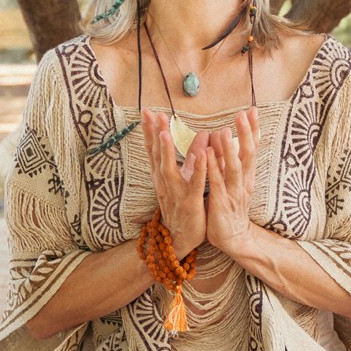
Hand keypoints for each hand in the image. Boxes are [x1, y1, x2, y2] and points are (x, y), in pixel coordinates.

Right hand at [144, 110, 208, 255]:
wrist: (181, 238)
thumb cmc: (184, 206)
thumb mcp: (188, 177)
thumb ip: (195, 155)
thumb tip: (204, 134)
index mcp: (163, 175)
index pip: (154, 149)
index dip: (150, 131)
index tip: (147, 112)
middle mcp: (165, 182)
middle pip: (157, 155)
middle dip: (154, 135)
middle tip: (150, 114)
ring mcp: (175, 193)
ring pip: (168, 169)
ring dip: (167, 151)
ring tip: (165, 133)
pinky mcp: (190, 203)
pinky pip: (193, 184)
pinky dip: (198, 170)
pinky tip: (203, 156)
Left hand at [204, 108, 258, 258]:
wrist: (234, 238)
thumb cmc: (230, 207)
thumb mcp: (233, 181)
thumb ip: (229, 161)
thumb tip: (227, 140)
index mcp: (245, 175)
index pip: (251, 148)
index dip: (252, 130)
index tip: (253, 110)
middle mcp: (242, 181)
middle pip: (247, 154)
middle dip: (245, 134)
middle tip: (243, 114)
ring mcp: (233, 192)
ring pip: (233, 168)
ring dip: (228, 149)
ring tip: (224, 131)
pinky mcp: (221, 203)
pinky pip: (217, 184)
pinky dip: (213, 169)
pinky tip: (207, 155)